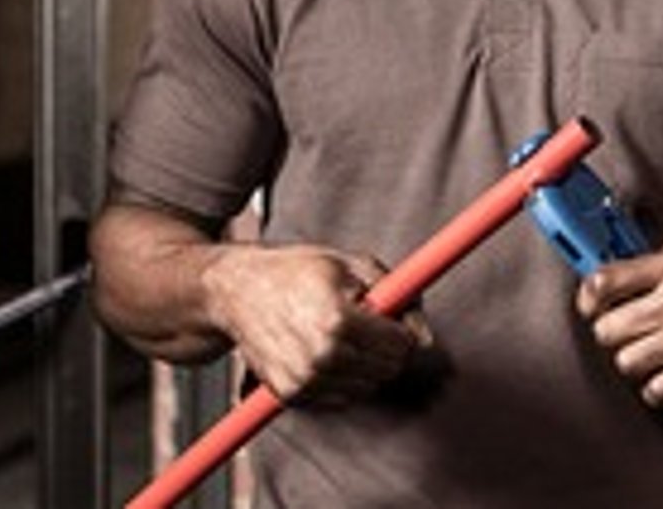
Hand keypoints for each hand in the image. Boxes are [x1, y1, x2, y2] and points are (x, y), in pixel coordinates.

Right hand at [205, 243, 432, 407]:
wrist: (236, 291)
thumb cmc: (293, 271)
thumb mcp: (351, 264)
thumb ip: (399, 293)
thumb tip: (426, 335)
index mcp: (338, 320)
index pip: (401, 345)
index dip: (402, 328)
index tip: (390, 316)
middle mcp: (321, 356)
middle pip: (388, 369)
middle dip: (387, 347)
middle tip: (366, 323)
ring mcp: (304, 380)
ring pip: (368, 387)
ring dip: (365, 364)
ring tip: (341, 334)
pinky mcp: (291, 396)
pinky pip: (342, 398)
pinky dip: (343, 379)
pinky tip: (325, 352)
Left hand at [576, 238, 662, 406]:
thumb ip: (656, 260)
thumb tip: (609, 272)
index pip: (602, 282)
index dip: (589, 302)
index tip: (593, 311)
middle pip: (608, 330)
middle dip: (616, 338)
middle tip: (633, 338)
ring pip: (627, 364)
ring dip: (638, 366)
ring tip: (657, 359)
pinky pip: (658, 391)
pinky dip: (661, 390)